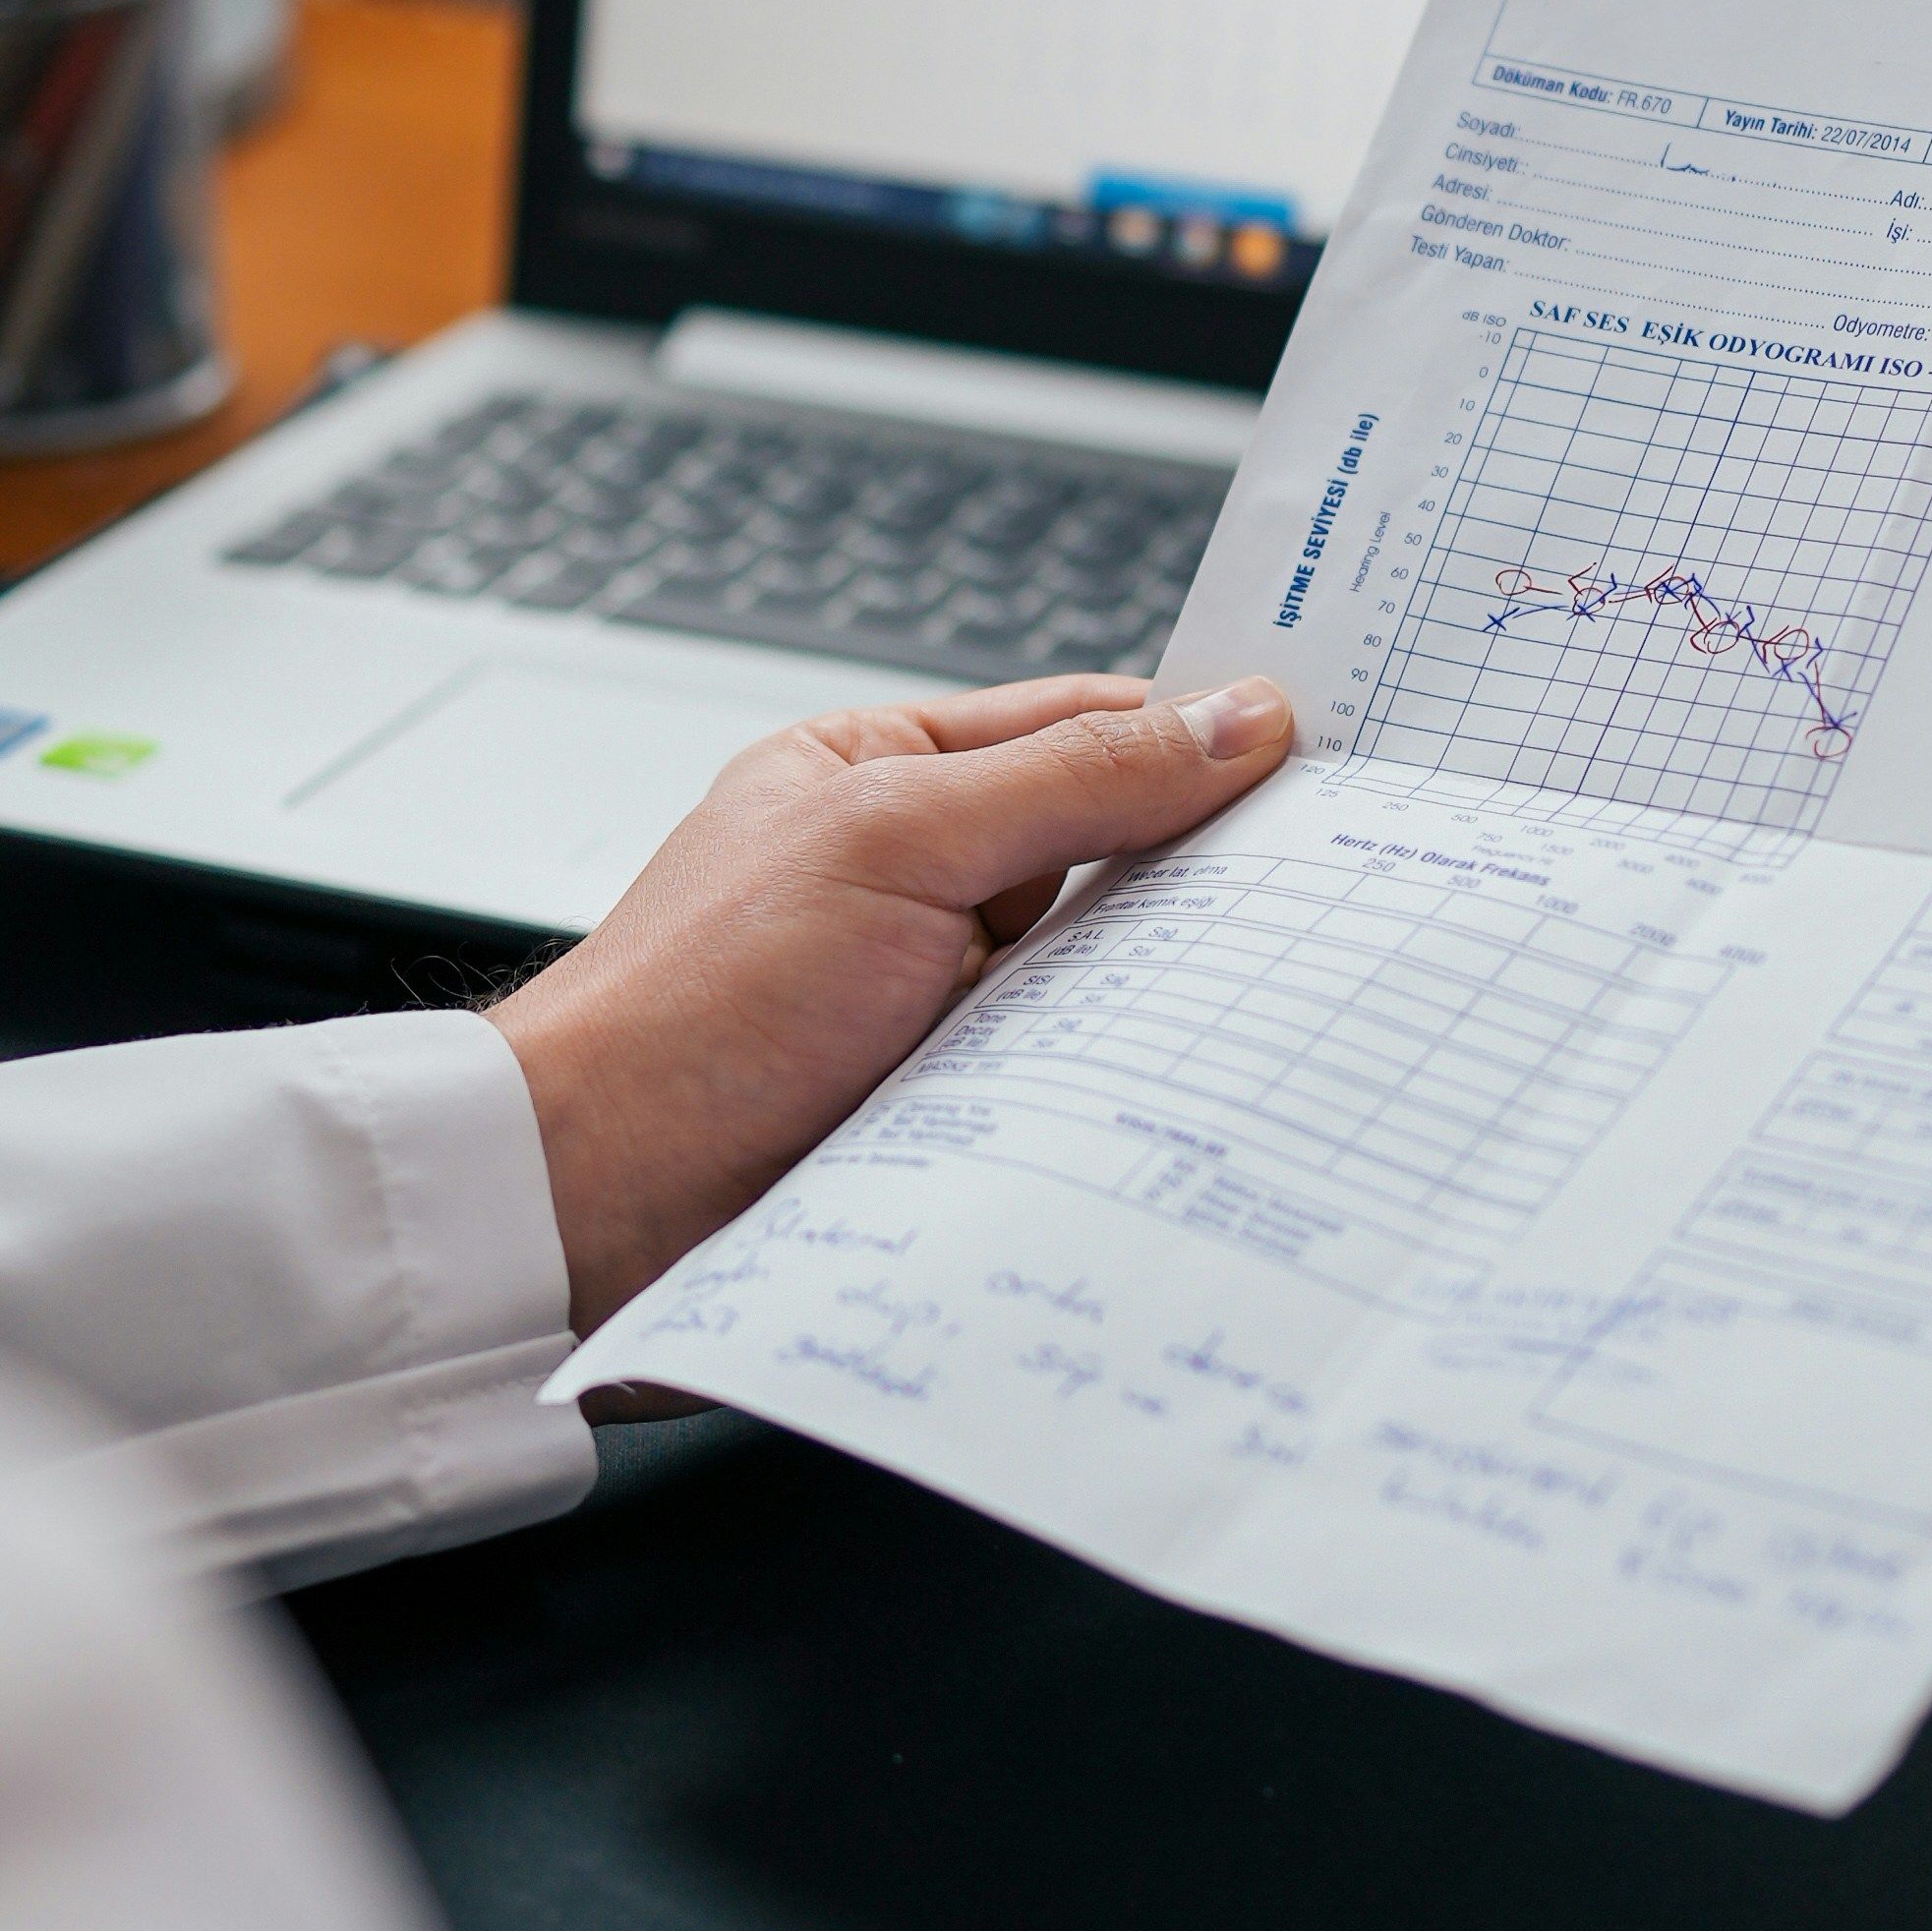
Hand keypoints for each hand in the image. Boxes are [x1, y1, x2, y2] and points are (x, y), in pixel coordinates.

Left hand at [500, 669, 1292, 1339]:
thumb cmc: (694, 1011)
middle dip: (1199, 879)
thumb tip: (1236, 719)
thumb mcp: (900, 843)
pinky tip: (1179, 1096)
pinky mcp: (949, 1106)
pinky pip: (1073, 1078)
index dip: (1201, 738)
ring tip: (1262, 1002)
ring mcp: (933, 996)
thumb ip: (1076, 778)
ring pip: (1105, 976)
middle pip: (1110, 852)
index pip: (1084, 722)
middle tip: (1336, 886)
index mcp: (882, 765)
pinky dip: (1123, 1087)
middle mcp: (914, 874)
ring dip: (1164, 998)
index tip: (1326, 759)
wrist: (595, 1212)